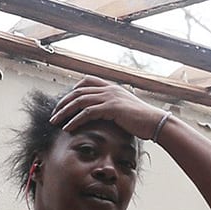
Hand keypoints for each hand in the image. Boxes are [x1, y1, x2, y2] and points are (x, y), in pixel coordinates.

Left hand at [51, 80, 170, 140]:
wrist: (155, 122)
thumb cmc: (142, 120)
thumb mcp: (126, 109)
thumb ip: (113, 107)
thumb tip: (104, 115)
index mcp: (112, 88)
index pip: (86, 81)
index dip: (73, 90)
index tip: (65, 102)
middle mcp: (109, 89)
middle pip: (78, 92)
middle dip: (63, 103)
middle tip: (54, 114)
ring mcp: (110, 97)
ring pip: (79, 101)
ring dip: (64, 112)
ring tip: (55, 121)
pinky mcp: (111, 108)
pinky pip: (87, 112)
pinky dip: (75, 120)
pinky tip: (68, 128)